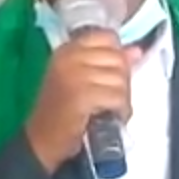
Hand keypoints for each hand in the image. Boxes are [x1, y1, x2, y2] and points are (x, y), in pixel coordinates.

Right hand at [24, 31, 140, 171]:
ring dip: (122, 99)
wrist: (42, 141)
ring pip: (120, 79)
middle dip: (122, 81)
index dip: (116, 56)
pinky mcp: (82, 95)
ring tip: (109, 110)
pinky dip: (119, 110)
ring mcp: (75, 75)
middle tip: (110, 98)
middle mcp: (69, 57)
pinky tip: (109, 117)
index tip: (109, 75)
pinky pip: (117, 97)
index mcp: (67, 50)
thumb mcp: (81, 80)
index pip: (107, 37)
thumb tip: (136, 51)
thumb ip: (108, 63)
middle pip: (117, 58)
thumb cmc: (62, 112)